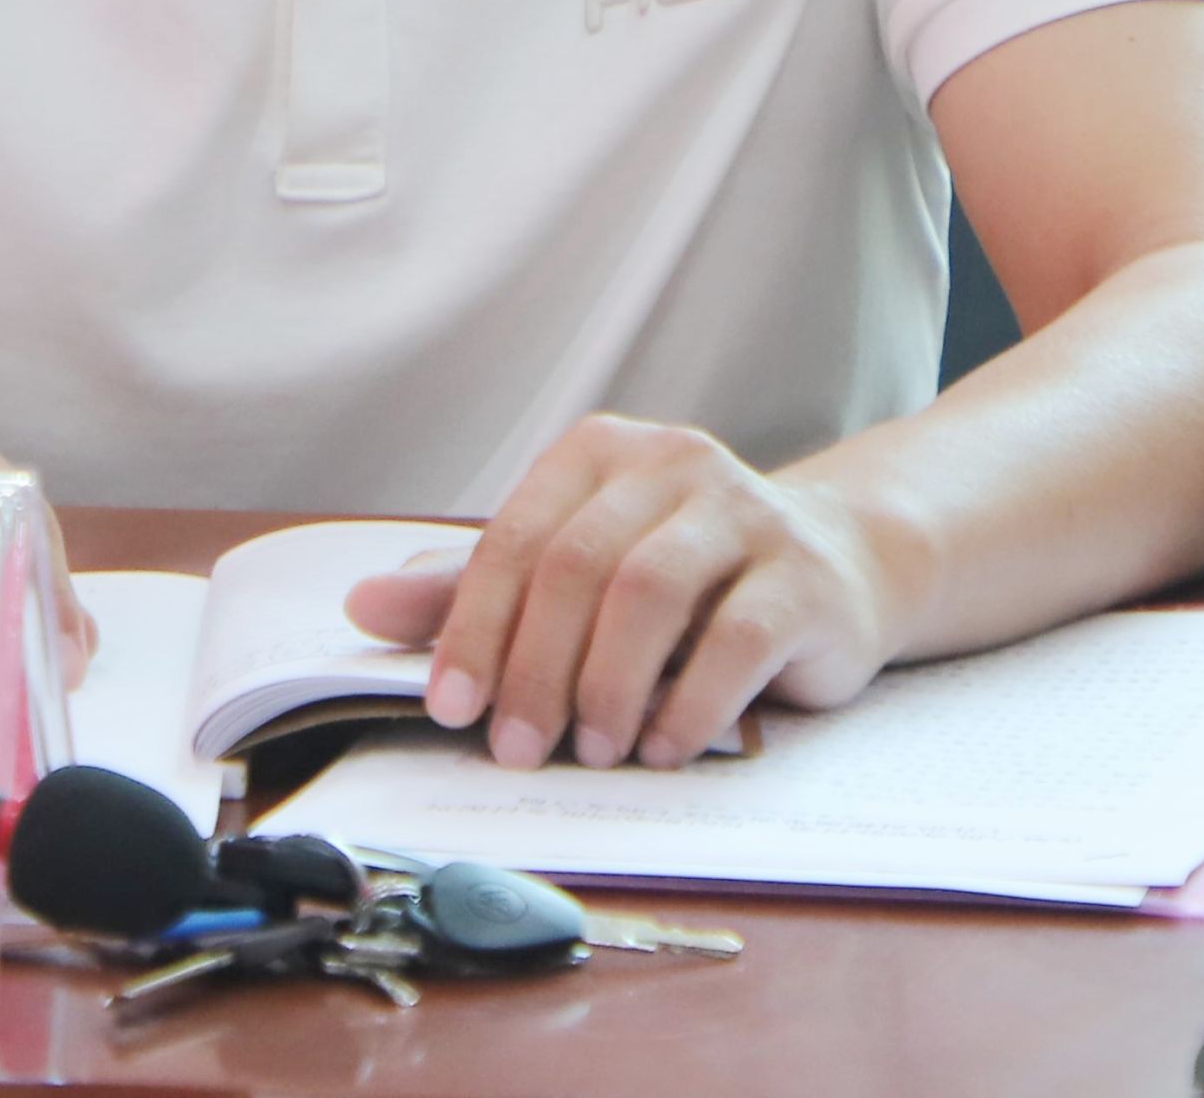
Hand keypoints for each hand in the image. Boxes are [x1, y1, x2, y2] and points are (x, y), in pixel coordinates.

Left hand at [339, 416, 899, 769]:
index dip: (476, 626)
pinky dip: (687, 703)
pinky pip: (736, 638)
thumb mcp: (576, 571)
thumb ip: (473, 588)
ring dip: (606, 686)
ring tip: (593, 748)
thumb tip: (362, 605)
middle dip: (535, 668)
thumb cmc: (687, 577)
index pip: (519, 536)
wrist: (840, 566)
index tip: (452, 708)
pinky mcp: (805, 576)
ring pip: (650, 592)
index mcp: (602, 454)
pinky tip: (661, 746)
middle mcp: (675, 463)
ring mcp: (747, 513)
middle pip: (578, 564)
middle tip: (517, 747)